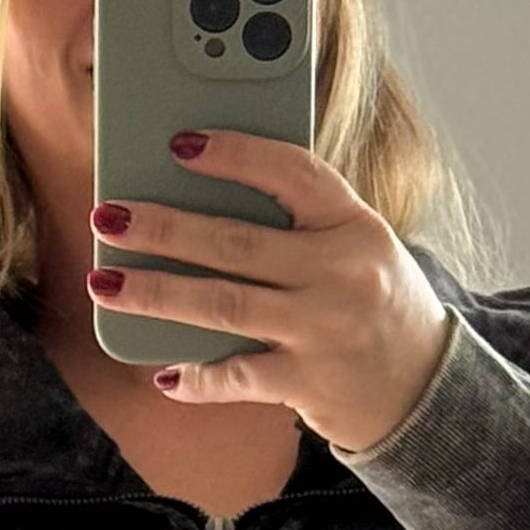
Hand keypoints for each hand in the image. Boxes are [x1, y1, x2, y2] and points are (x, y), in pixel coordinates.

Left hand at [86, 128, 454, 455]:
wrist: (424, 387)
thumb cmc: (374, 301)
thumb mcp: (357, 245)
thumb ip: (300, 220)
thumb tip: (198, 195)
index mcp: (353, 223)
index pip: (292, 172)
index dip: (234, 155)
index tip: (178, 143)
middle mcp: (341, 273)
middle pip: (236, 242)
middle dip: (162, 227)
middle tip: (108, 215)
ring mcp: (323, 330)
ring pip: (223, 305)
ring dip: (155, 292)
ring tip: (105, 281)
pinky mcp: (308, 383)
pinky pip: (237, 376)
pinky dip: (196, 376)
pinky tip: (161, 372)